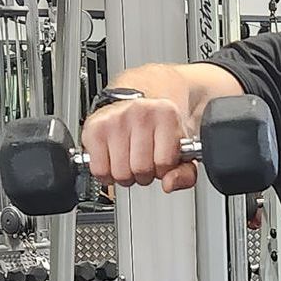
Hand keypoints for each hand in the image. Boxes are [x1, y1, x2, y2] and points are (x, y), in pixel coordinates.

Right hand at [82, 97, 197, 193]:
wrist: (139, 96)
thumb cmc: (160, 125)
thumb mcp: (183, 147)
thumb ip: (186, 172)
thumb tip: (169, 184)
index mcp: (166, 114)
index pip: (164, 164)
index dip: (163, 170)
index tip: (160, 160)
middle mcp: (139, 112)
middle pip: (140, 170)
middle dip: (143, 174)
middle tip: (143, 161)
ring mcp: (115, 118)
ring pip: (120, 173)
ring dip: (125, 174)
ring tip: (129, 159)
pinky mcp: (94, 128)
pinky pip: (99, 170)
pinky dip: (106, 173)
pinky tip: (114, 159)